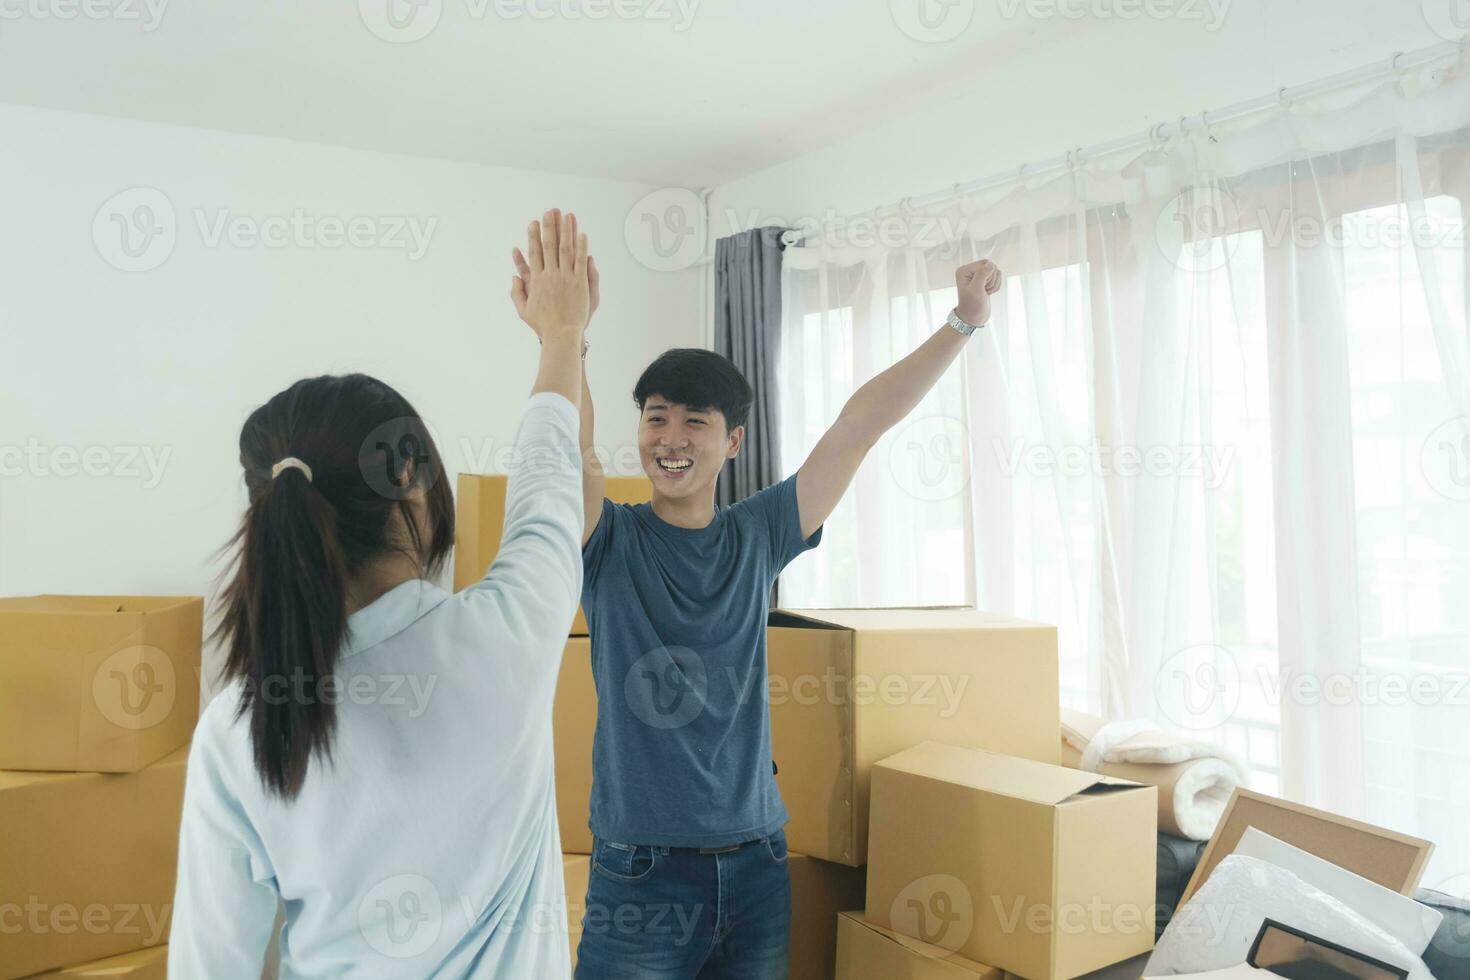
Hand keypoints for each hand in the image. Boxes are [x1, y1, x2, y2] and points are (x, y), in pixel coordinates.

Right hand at [510, 208, 590, 341]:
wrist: (561, 335)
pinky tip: (582, 234)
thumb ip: (517, 293)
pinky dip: (581, 247)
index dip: (533, 236)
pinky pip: (580, 262)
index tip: (533, 223)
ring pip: (566, 249)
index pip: (534, 253)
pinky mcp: (580, 283)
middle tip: (549, 211)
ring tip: (567, 216)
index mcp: (537, 280)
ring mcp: (566, 278)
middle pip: (550, 246)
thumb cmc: (543, 325)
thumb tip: (514, 276)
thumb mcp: (523, 311)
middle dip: (549, 227)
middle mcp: (550, 275)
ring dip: (566, 231)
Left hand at [955, 259, 1001, 324]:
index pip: (984, 264)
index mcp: (964, 271)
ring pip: (995, 272)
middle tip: (983, 290)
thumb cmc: (972, 306)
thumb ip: (982, 275)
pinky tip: (988, 292)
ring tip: (985, 292)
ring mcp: (978, 275)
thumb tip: (990, 264)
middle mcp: (970, 271)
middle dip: (991, 280)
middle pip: (991, 266)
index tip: (981, 288)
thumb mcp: (976, 290)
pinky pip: (997, 277)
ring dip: (993, 284)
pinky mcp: (985, 279)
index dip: (987, 277)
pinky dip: (996, 286)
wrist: (974, 317)